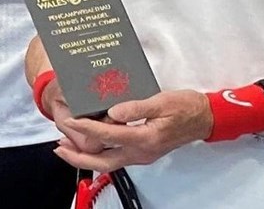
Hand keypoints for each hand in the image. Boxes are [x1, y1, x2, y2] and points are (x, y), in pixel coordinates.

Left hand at [54, 90, 212, 172]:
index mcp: (145, 138)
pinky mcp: (144, 151)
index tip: (69, 121)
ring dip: (87, 157)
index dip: (86, 128)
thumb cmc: (186, 107)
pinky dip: (100, 151)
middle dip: (78, 158)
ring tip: (68, 146)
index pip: (108, 135)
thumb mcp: (161, 101)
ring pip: (109, 162)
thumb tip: (113, 112)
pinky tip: (92, 141)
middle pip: (104, 162)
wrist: (205, 118)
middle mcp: (142, 152)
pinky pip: (117, 156)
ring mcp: (143, 154)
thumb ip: (136, 107)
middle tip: (59, 148)